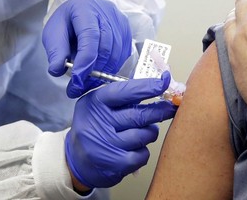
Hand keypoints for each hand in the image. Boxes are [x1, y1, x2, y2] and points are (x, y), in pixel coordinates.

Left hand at [42, 0, 131, 97]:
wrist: (83, 12)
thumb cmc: (67, 22)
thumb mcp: (53, 32)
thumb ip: (55, 50)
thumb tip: (57, 70)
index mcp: (85, 7)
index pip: (90, 36)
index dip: (85, 61)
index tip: (77, 81)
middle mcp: (107, 12)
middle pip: (105, 48)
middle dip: (93, 72)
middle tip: (79, 88)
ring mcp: (120, 23)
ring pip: (116, 55)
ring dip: (102, 74)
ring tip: (87, 85)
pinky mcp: (127, 33)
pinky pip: (122, 57)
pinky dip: (111, 69)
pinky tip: (99, 76)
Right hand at [65, 71, 176, 188]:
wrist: (76, 160)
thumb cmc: (93, 127)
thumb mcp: (98, 106)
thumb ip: (122, 97)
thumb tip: (155, 88)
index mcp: (95, 103)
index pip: (125, 91)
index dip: (147, 87)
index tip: (163, 82)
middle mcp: (99, 122)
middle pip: (139, 115)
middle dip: (160, 111)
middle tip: (170, 108)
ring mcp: (107, 144)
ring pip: (145, 134)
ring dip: (150, 132)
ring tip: (143, 132)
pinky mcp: (115, 164)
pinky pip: (143, 154)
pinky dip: (143, 151)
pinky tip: (134, 149)